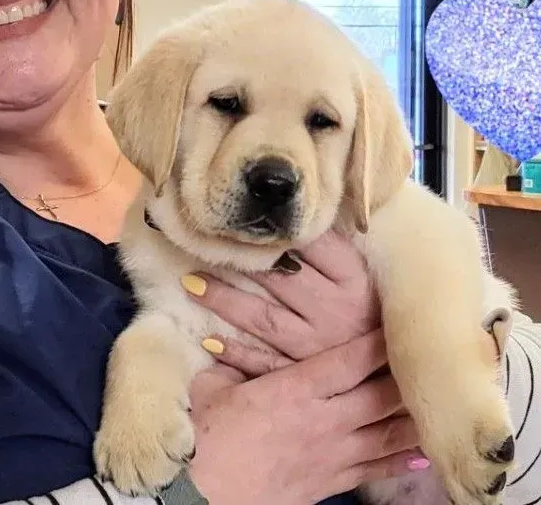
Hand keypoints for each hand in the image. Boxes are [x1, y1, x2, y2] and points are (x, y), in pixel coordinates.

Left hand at [184, 231, 379, 375]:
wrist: (401, 377)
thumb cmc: (380, 316)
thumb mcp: (369, 278)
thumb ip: (337, 250)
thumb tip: (300, 214)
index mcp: (355, 281)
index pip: (310, 244)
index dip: (276, 229)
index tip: (246, 214)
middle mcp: (336, 311)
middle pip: (277, 277)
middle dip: (237, 259)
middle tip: (201, 243)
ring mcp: (319, 347)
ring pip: (262, 318)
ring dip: (223, 300)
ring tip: (190, 283)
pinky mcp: (306, 375)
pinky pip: (265, 363)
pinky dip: (236, 353)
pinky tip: (209, 340)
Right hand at [186, 330, 427, 504]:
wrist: (204, 497)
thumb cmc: (204, 440)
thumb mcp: (210, 389)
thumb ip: (228, 363)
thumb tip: (224, 340)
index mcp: (293, 391)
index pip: (348, 361)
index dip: (376, 340)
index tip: (395, 319)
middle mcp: (323, 421)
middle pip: (380, 394)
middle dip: (406, 373)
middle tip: (429, 353)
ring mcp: (332, 455)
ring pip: (388, 432)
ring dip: (414, 415)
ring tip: (441, 398)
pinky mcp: (331, 482)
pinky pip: (377, 468)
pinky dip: (403, 458)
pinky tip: (424, 451)